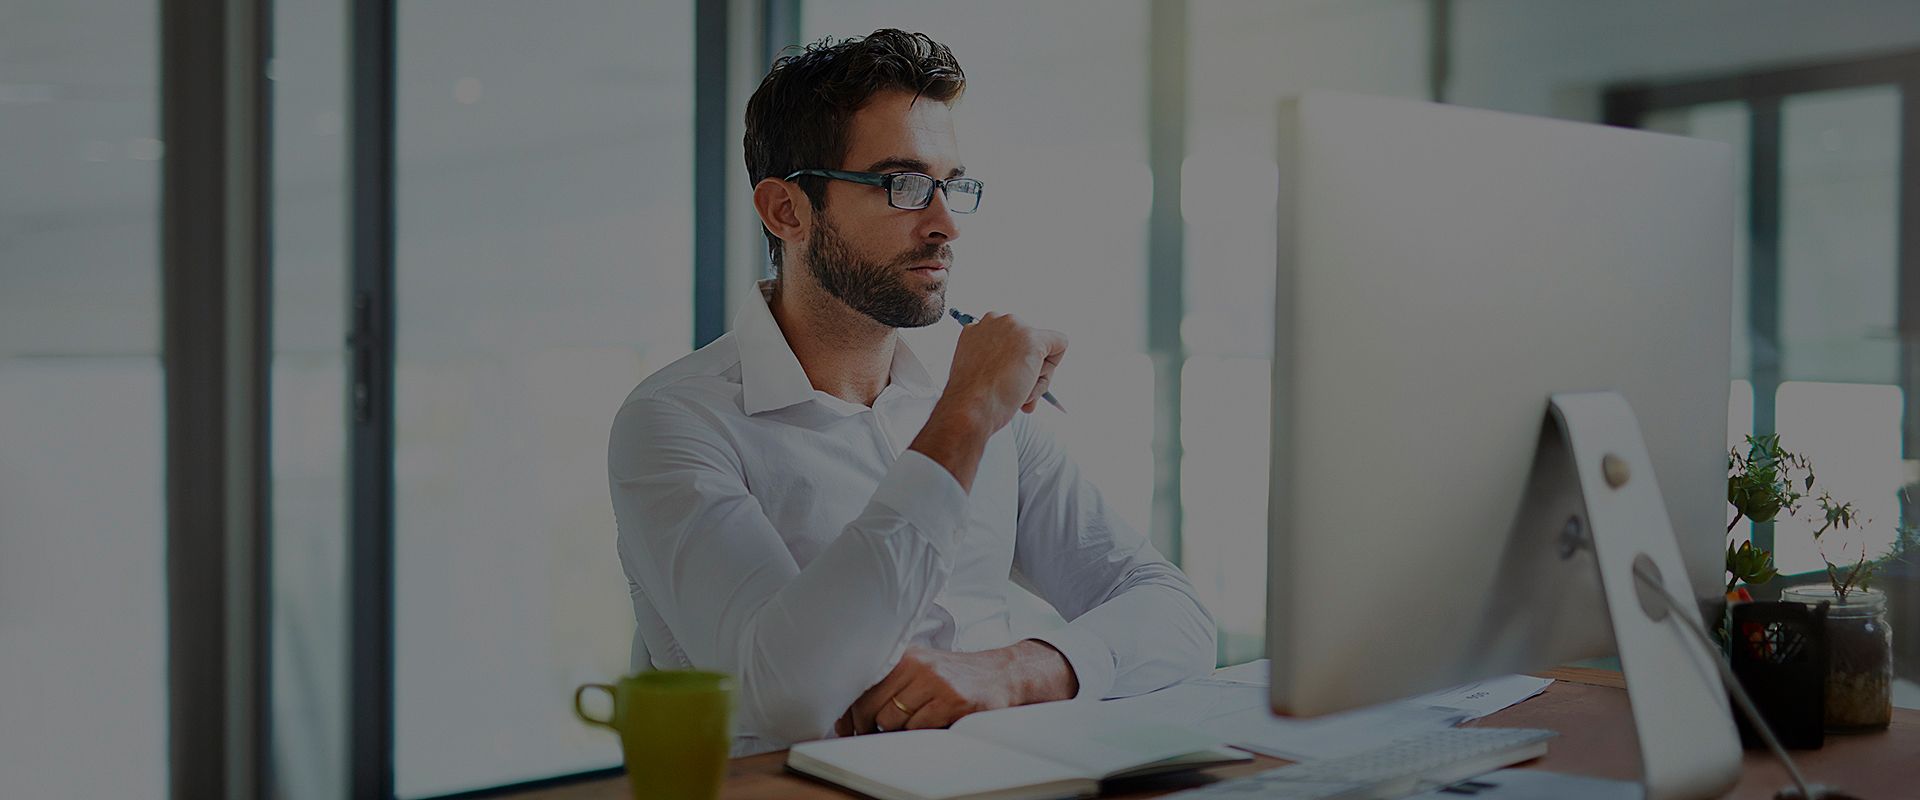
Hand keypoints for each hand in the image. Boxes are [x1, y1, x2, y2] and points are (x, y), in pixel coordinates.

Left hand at [834, 641, 1076, 735]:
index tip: (845, 726)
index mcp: (906, 655)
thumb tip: (851, 711)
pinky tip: (930, 725)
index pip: (863, 685)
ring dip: (897, 731)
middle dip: (868, 727)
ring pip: (894, 720)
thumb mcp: (923, 667)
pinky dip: (919, 733)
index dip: (850, 711)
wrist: (1002, 674)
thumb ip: (891, 681)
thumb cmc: (956, 675)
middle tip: (869, 734)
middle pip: (874, 707)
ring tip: (909, 726)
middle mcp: (919, 665)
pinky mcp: (953, 702)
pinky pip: (920, 728)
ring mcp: (937, 683)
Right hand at [940, 312, 1066, 429]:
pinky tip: (1030, 382)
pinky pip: (1060, 343)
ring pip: (1042, 347)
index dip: (1011, 362)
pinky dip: (1053, 366)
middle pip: (1027, 341)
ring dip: (1035, 374)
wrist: (971, 407)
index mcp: (978, 327)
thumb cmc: (972, 396)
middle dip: (1026, 366)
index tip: (1003, 377)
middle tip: (1014, 388)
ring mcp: (1015, 329)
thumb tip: (1014, 364)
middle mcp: (996, 321)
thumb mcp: (976, 368)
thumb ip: (993, 359)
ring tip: (1017, 392)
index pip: (1010, 339)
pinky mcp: (1033, 339)